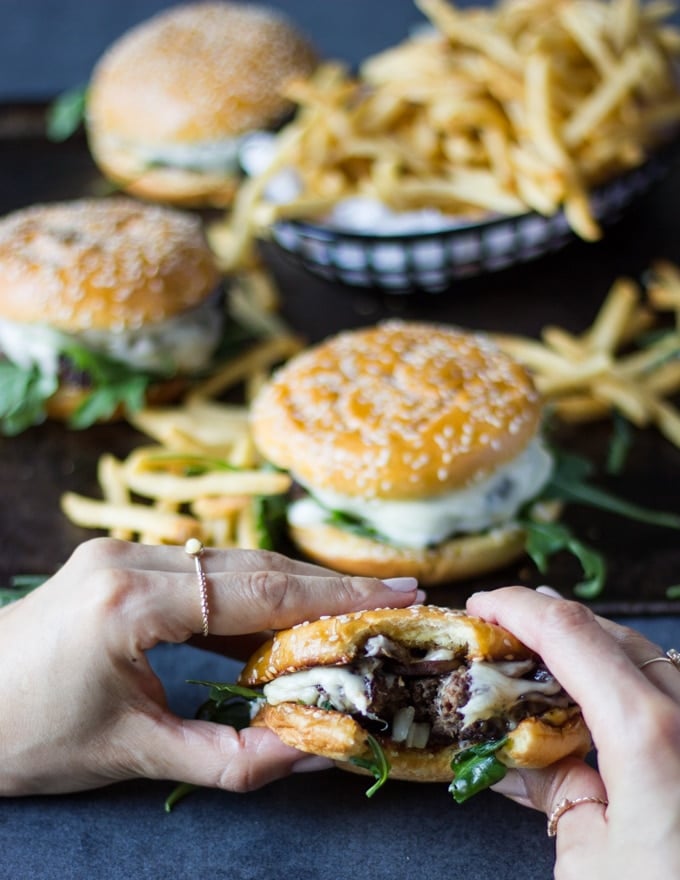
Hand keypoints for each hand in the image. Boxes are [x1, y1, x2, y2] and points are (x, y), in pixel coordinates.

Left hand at [0, 537, 420, 795]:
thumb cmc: (28, 740)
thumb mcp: (133, 757)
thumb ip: (232, 760)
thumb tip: (315, 748)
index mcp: (132, 600)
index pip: (259, 590)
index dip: (335, 596)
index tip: (397, 595)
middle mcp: (129, 558)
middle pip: (253, 565)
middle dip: (326, 585)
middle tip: (393, 598)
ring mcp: (121, 552)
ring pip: (232, 562)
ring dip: (293, 586)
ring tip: (352, 609)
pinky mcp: (119, 561)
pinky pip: (204, 569)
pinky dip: (251, 592)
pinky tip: (285, 613)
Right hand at [466, 586, 679, 879]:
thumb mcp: (590, 861)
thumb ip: (559, 791)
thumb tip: (525, 758)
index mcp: (648, 733)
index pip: (569, 633)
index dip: (517, 608)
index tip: (483, 606)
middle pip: (610, 633)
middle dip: (550, 622)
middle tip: (504, 632)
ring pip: (646, 657)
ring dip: (590, 649)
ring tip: (544, 660)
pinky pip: (670, 692)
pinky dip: (628, 684)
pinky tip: (601, 705)